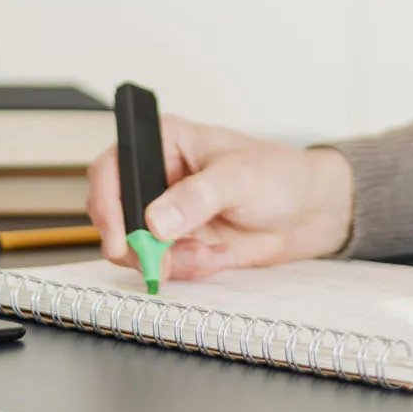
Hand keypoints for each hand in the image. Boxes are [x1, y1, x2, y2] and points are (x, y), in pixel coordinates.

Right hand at [84, 115, 354, 281]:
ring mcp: (164, 214)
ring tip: (208, 253)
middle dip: (136, 245)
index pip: (112, 168)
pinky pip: (162, 266)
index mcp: (164, 143)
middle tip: (164, 261)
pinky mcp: (177, 243)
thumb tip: (156, 219)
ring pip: (134, 248)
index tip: (121, 238)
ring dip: (168, 260)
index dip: (107, 204)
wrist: (306, 212)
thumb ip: (198, 196)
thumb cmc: (278, 175)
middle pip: (113, 215)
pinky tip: (218, 254)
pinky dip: (187, 269)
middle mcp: (156, 177)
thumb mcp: (241, 177)